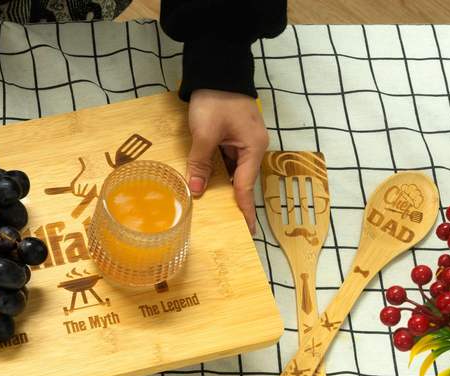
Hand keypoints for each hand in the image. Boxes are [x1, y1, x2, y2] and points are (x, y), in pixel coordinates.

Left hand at [185, 89, 269, 232]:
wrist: (216, 70)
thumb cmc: (215, 100)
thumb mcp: (205, 133)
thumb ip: (201, 163)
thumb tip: (197, 191)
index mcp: (253, 148)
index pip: (246, 187)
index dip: (244, 209)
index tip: (247, 230)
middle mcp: (252, 148)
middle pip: (241, 182)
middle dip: (233, 203)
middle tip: (228, 227)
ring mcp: (242, 143)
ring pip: (231, 173)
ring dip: (221, 188)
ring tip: (215, 212)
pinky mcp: (231, 138)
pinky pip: (224, 162)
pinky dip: (215, 174)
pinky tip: (205, 186)